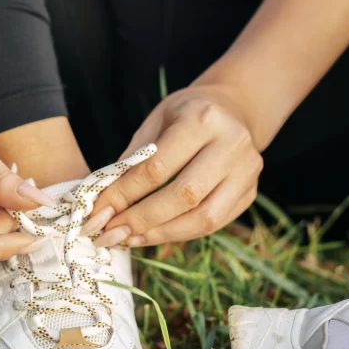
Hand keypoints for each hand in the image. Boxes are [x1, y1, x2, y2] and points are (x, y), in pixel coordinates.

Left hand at [87, 83, 262, 246]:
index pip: (157, 167)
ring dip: (161, 234)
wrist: (233, 110)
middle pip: (184, 195)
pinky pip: (213, 224)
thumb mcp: (155, 121)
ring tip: (130, 239)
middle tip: (111, 233)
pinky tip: (153, 235)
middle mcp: (231, 145)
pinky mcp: (250, 193)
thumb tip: (104, 204)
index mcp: (202, 119)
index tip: (97, 213)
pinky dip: (179, 233)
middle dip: (142, 219)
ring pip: (203, 218)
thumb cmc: (186, 114)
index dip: (124, 195)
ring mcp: (247, 171)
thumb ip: (133, 160)